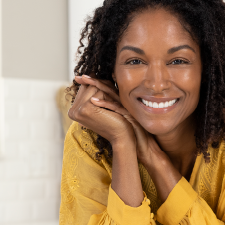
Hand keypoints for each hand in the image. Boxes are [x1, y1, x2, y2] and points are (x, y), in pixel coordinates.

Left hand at [76, 75, 179, 202]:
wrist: (145, 148)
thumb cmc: (131, 137)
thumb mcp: (116, 124)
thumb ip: (106, 117)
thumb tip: (86, 118)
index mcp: (120, 104)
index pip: (105, 89)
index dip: (94, 83)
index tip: (81, 80)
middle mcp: (123, 104)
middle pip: (107, 88)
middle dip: (92, 81)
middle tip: (79, 77)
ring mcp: (126, 109)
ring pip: (111, 94)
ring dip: (96, 87)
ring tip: (85, 81)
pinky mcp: (129, 116)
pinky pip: (115, 108)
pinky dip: (104, 104)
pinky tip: (94, 102)